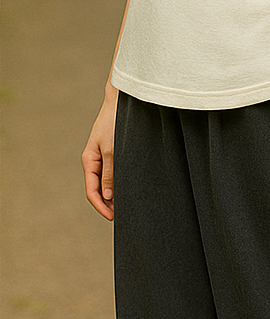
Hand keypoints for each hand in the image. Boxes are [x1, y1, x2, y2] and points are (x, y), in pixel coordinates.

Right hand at [81, 85, 117, 220]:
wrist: (121, 101)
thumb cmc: (114, 121)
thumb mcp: (112, 149)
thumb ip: (110, 172)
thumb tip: (107, 196)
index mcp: (89, 161)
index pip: (92, 192)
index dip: (102, 207)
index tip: (114, 218)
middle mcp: (94, 160)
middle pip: (99, 189)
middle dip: (109, 204)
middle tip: (125, 216)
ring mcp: (104, 156)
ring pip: (107, 182)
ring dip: (116, 194)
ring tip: (130, 205)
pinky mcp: (113, 151)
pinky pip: (114, 172)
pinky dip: (120, 182)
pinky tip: (130, 187)